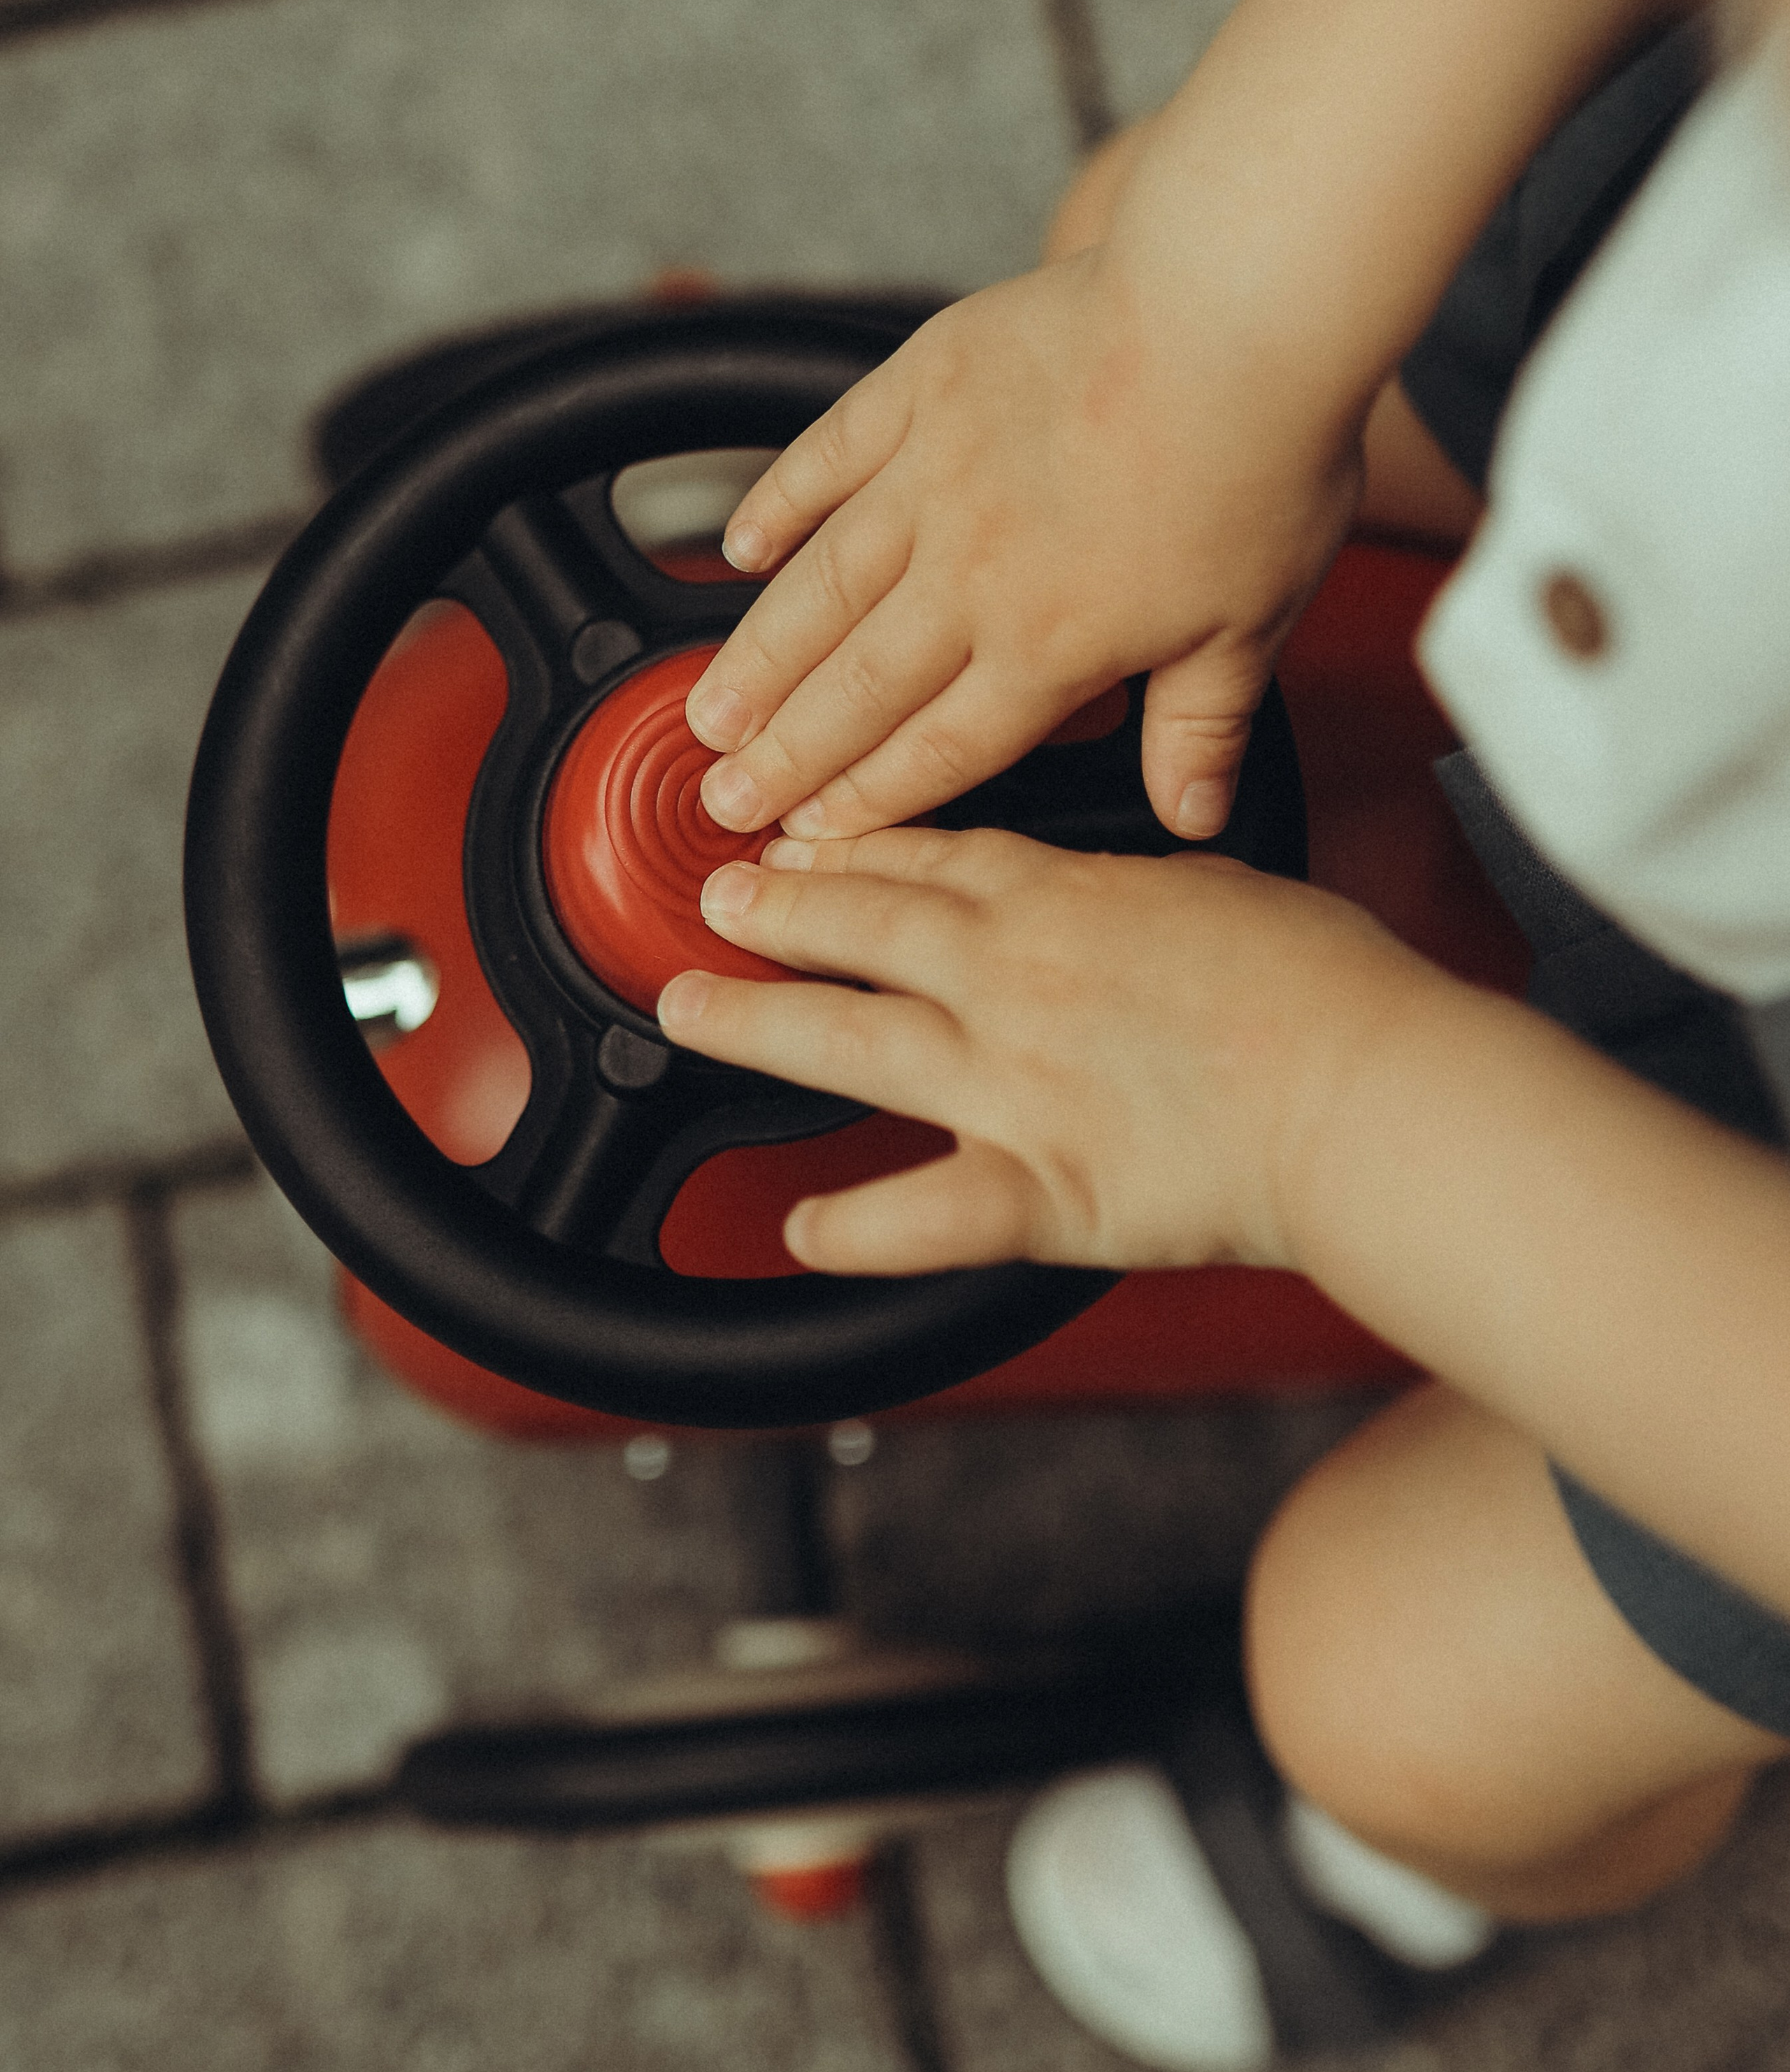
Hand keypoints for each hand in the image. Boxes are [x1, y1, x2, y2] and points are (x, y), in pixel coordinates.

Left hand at [656, 826, 1429, 1276]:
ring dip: (756, 1024)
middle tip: (713, 900)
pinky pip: (919, 1214)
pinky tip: (798, 1229)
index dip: (851, 850)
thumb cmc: (1330, 991)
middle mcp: (1016, 980)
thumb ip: (1149, 886)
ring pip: (849, 1043)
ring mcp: (1013, 1085)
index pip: (930, 859)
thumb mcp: (1230, 886)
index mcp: (1067, 900)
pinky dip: (852, 1229)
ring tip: (687, 1008)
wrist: (1370, 1092)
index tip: (798, 842)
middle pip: (864, 928)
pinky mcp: (1040, 1189)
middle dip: (774, 908)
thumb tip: (1124, 887)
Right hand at [685, 249, 1360, 846]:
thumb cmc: (1257, 465)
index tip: (811, 833)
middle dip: (784, 755)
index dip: (868, 801)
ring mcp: (934, 478)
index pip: (939, 750)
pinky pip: (828, 456)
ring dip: (758, 657)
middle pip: (858, 687)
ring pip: (822, 588)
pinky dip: (778, 502)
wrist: (1230, 313)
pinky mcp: (922, 387)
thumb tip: (1191, 818)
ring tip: (708, 708)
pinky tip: (739, 547)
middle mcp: (971, 576)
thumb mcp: (1249, 626)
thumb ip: (1201, 729)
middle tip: (722, 796)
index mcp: (1048, 646)